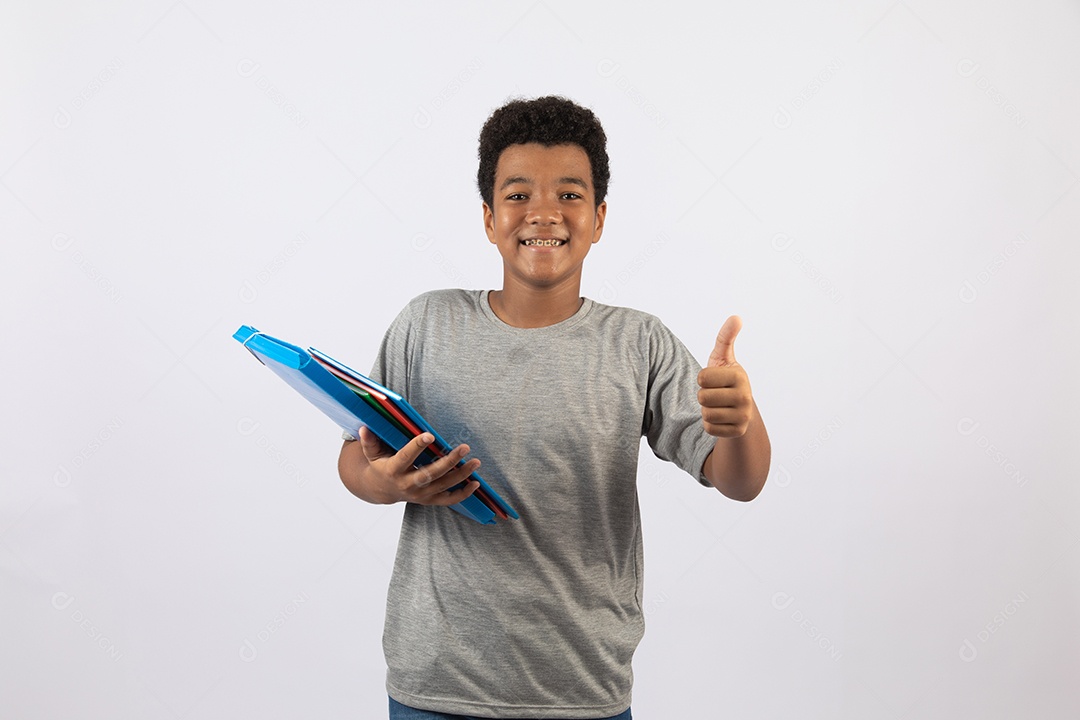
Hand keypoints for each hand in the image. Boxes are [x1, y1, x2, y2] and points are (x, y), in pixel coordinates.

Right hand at [358, 426, 479, 504]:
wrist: (381, 490)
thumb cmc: (380, 466)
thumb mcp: (371, 454)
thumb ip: (369, 442)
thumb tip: (364, 429)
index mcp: (393, 470)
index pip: (406, 458)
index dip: (417, 447)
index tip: (429, 435)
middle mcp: (408, 484)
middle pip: (431, 474)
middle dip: (449, 461)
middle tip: (464, 448)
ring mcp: (420, 494)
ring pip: (443, 486)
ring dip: (461, 475)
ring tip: (475, 462)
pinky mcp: (428, 500)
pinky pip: (448, 500)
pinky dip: (463, 494)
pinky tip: (475, 484)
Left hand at [697, 315, 753, 437]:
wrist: (739, 408)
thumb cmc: (726, 379)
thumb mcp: (723, 358)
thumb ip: (725, 337)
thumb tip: (736, 316)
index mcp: (740, 376)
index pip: (702, 378)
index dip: (703, 378)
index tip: (714, 379)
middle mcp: (745, 397)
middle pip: (702, 397)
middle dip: (703, 395)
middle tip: (716, 394)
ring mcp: (743, 416)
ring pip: (705, 414)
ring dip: (707, 410)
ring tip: (719, 405)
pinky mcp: (737, 431)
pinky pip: (709, 428)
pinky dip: (710, 424)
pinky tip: (721, 418)